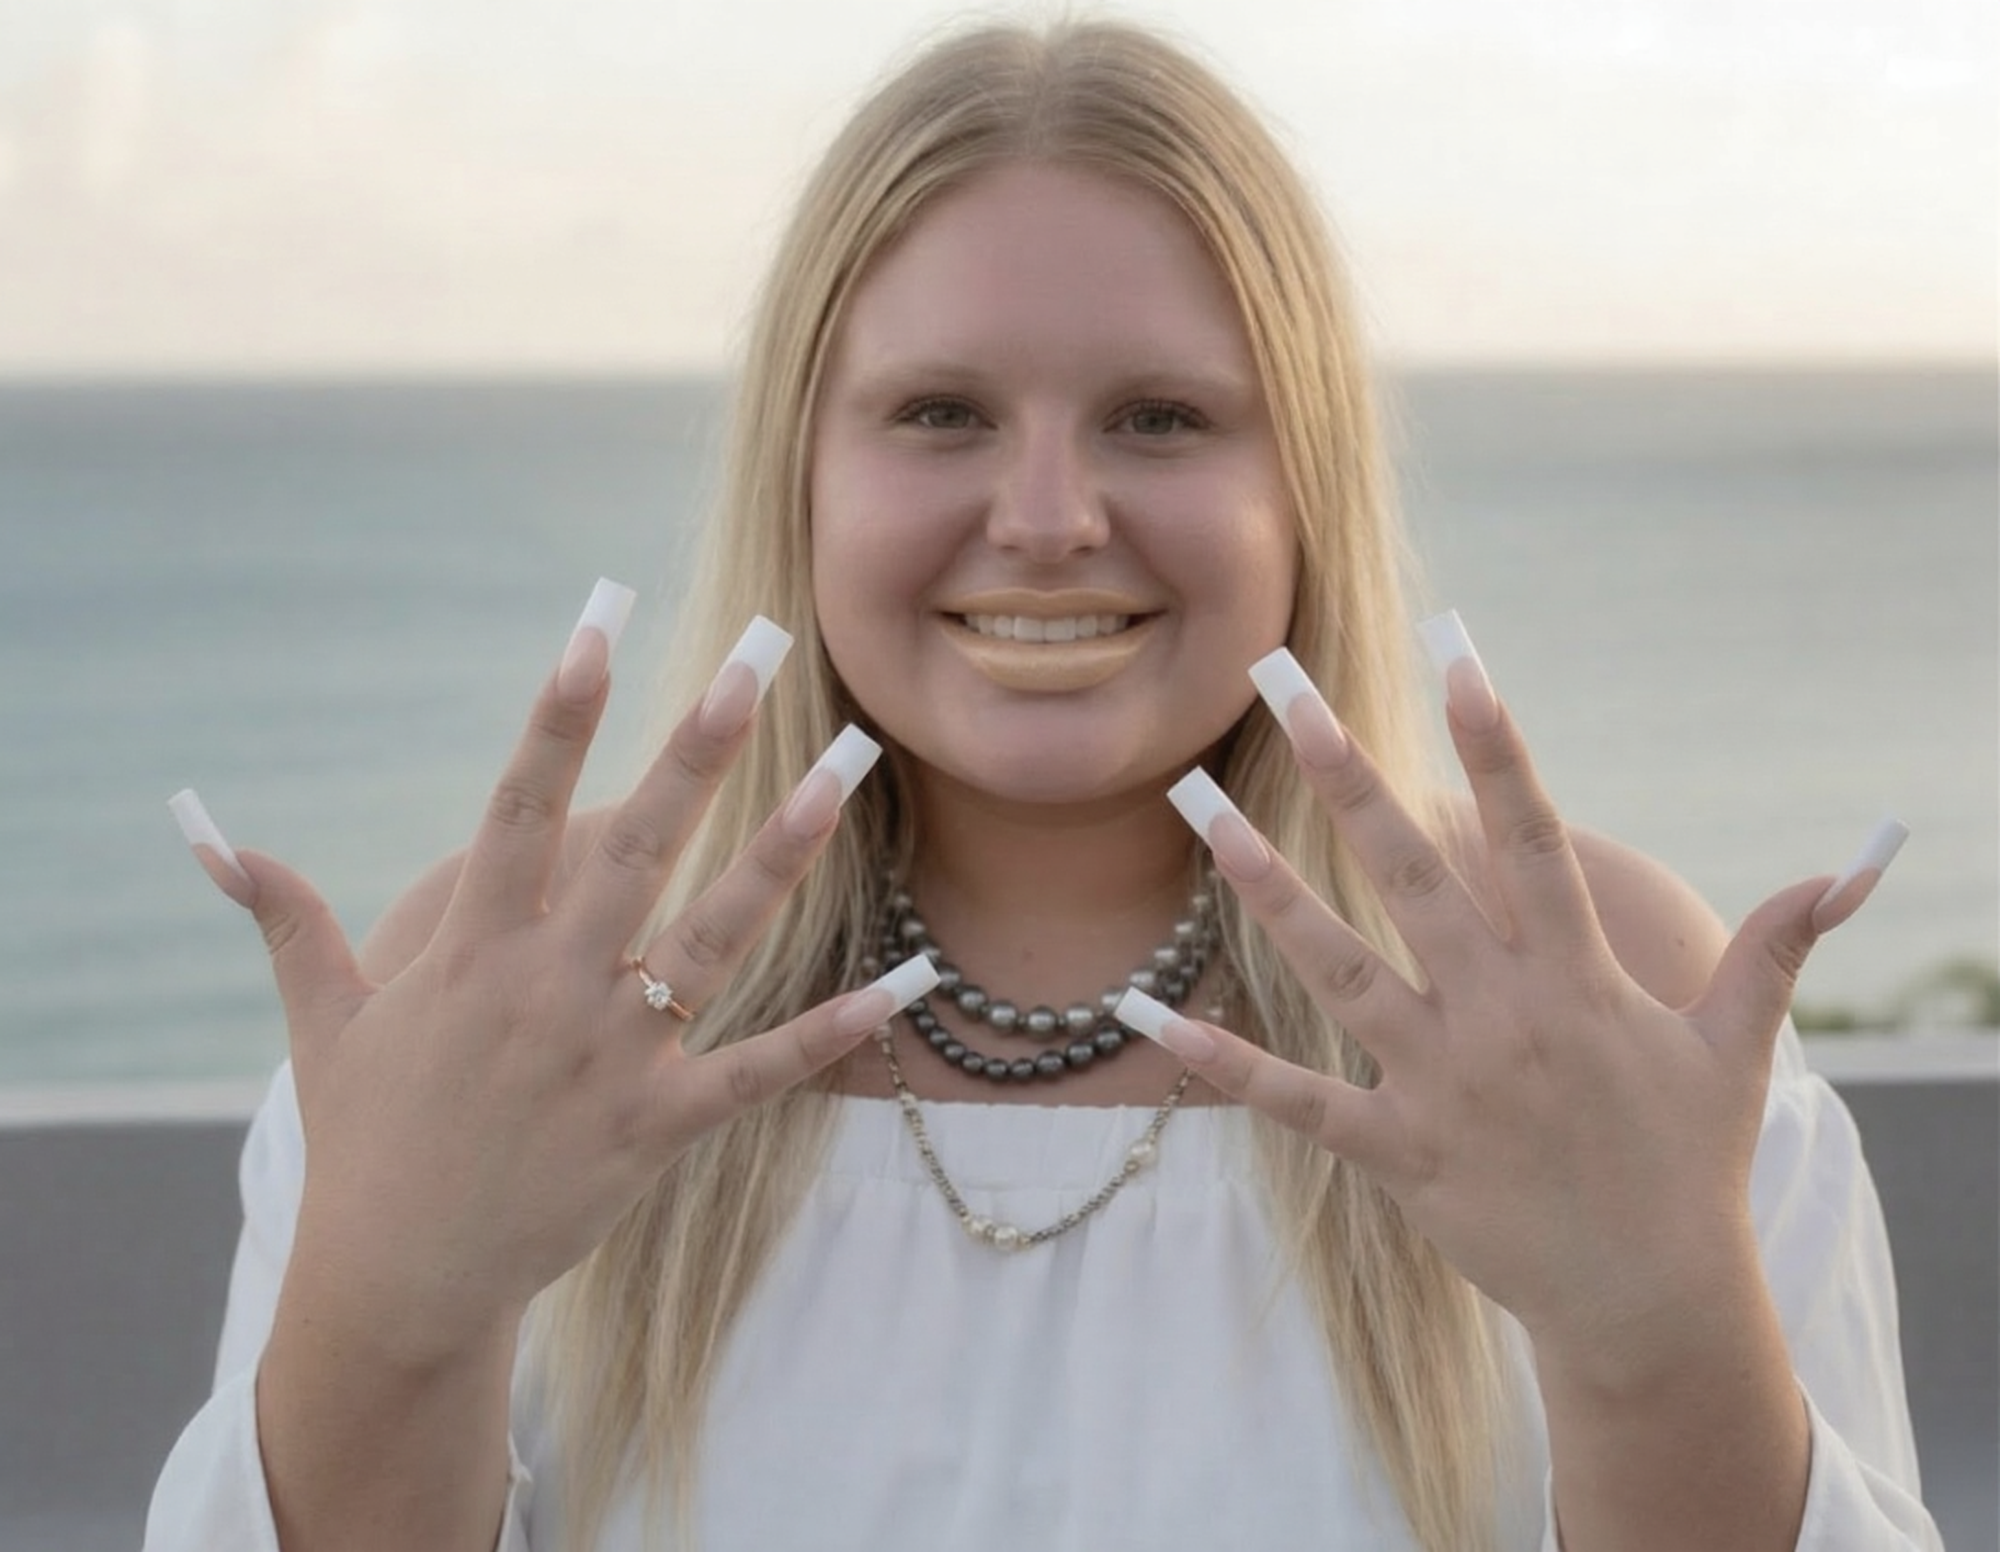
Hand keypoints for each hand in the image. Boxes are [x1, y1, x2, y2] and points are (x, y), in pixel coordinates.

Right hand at [170, 584, 923, 1357]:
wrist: (398, 1280)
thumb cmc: (363, 1140)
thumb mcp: (320, 1020)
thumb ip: (282, 918)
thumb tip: (205, 835)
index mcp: (470, 950)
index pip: (522, 804)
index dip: (559, 711)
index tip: (596, 622)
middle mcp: (548, 988)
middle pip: (636, 844)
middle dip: (699, 743)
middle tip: (758, 653)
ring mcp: (609, 1057)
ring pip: (716, 933)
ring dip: (785, 847)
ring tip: (846, 767)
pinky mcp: (657, 1127)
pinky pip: (759, 1068)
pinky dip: (834, 1028)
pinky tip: (906, 978)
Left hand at [1131, 621, 1903, 1359]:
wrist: (1649, 1302)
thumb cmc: (1688, 1164)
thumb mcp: (1738, 1048)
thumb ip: (1776, 948)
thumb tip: (1852, 869)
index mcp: (1577, 978)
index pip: (1531, 837)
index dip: (1494, 747)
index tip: (1456, 660)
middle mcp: (1501, 1015)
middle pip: (1411, 873)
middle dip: (1347, 775)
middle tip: (1286, 688)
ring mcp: (1442, 1083)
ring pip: (1336, 964)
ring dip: (1262, 884)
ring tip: (1196, 807)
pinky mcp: (1399, 1151)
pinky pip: (1296, 1098)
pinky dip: (1222, 1062)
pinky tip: (1150, 1016)